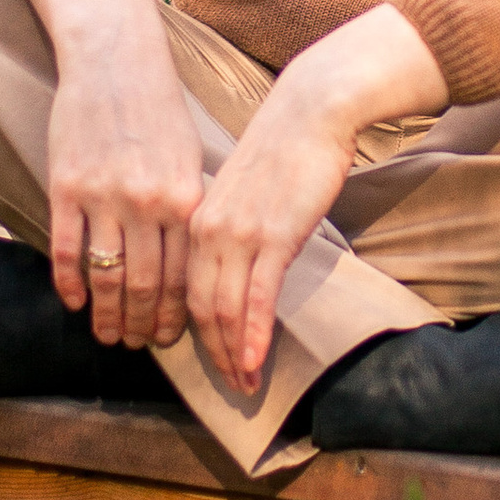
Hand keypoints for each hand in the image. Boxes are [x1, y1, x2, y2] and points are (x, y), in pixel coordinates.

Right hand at [16, 0, 203, 348]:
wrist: (114, 59)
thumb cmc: (157, 109)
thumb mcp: (189, 156)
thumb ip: (189, 208)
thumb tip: (194, 261)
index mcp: (183, 197)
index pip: (184, 274)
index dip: (177, 314)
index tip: (172, 338)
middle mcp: (146, 202)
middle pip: (145, 284)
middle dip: (143, 324)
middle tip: (137, 346)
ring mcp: (103, 196)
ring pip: (106, 275)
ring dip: (107, 314)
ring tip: (107, 336)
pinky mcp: (66, 186)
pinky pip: (67, 248)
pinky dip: (69, 282)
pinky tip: (73, 302)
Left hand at [188, 5, 444, 397]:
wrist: (311, 112)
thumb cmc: (285, 149)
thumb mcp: (245, 193)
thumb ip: (234, 228)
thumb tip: (239, 263)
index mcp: (198, 220)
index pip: (188, 289)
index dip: (197, 333)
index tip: (213, 360)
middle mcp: (209, 231)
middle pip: (201, 308)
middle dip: (214, 354)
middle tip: (229, 387)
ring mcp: (239, 235)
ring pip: (224, 310)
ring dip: (234, 353)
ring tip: (245, 384)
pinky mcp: (272, 237)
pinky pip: (256, 298)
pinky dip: (254, 335)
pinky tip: (256, 361)